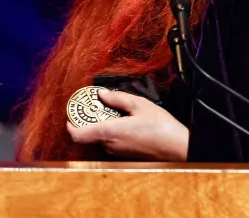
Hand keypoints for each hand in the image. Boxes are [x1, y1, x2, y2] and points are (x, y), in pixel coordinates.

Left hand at [67, 89, 188, 160]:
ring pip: (101, 137)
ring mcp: (116, 152)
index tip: (73, 112)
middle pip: (90, 133)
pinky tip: (127, 122)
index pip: (77, 134)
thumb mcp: (140, 105)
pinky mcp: (124, 155)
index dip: (71, 123)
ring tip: (118, 111)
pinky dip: (113, 131)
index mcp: (110, 132)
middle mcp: (109, 145)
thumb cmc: (161, 128)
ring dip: (104, 124)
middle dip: (92, 118)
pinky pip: (112, 141)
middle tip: (100, 104)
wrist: (177, 149)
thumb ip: (118, 98)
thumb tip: (102, 94)